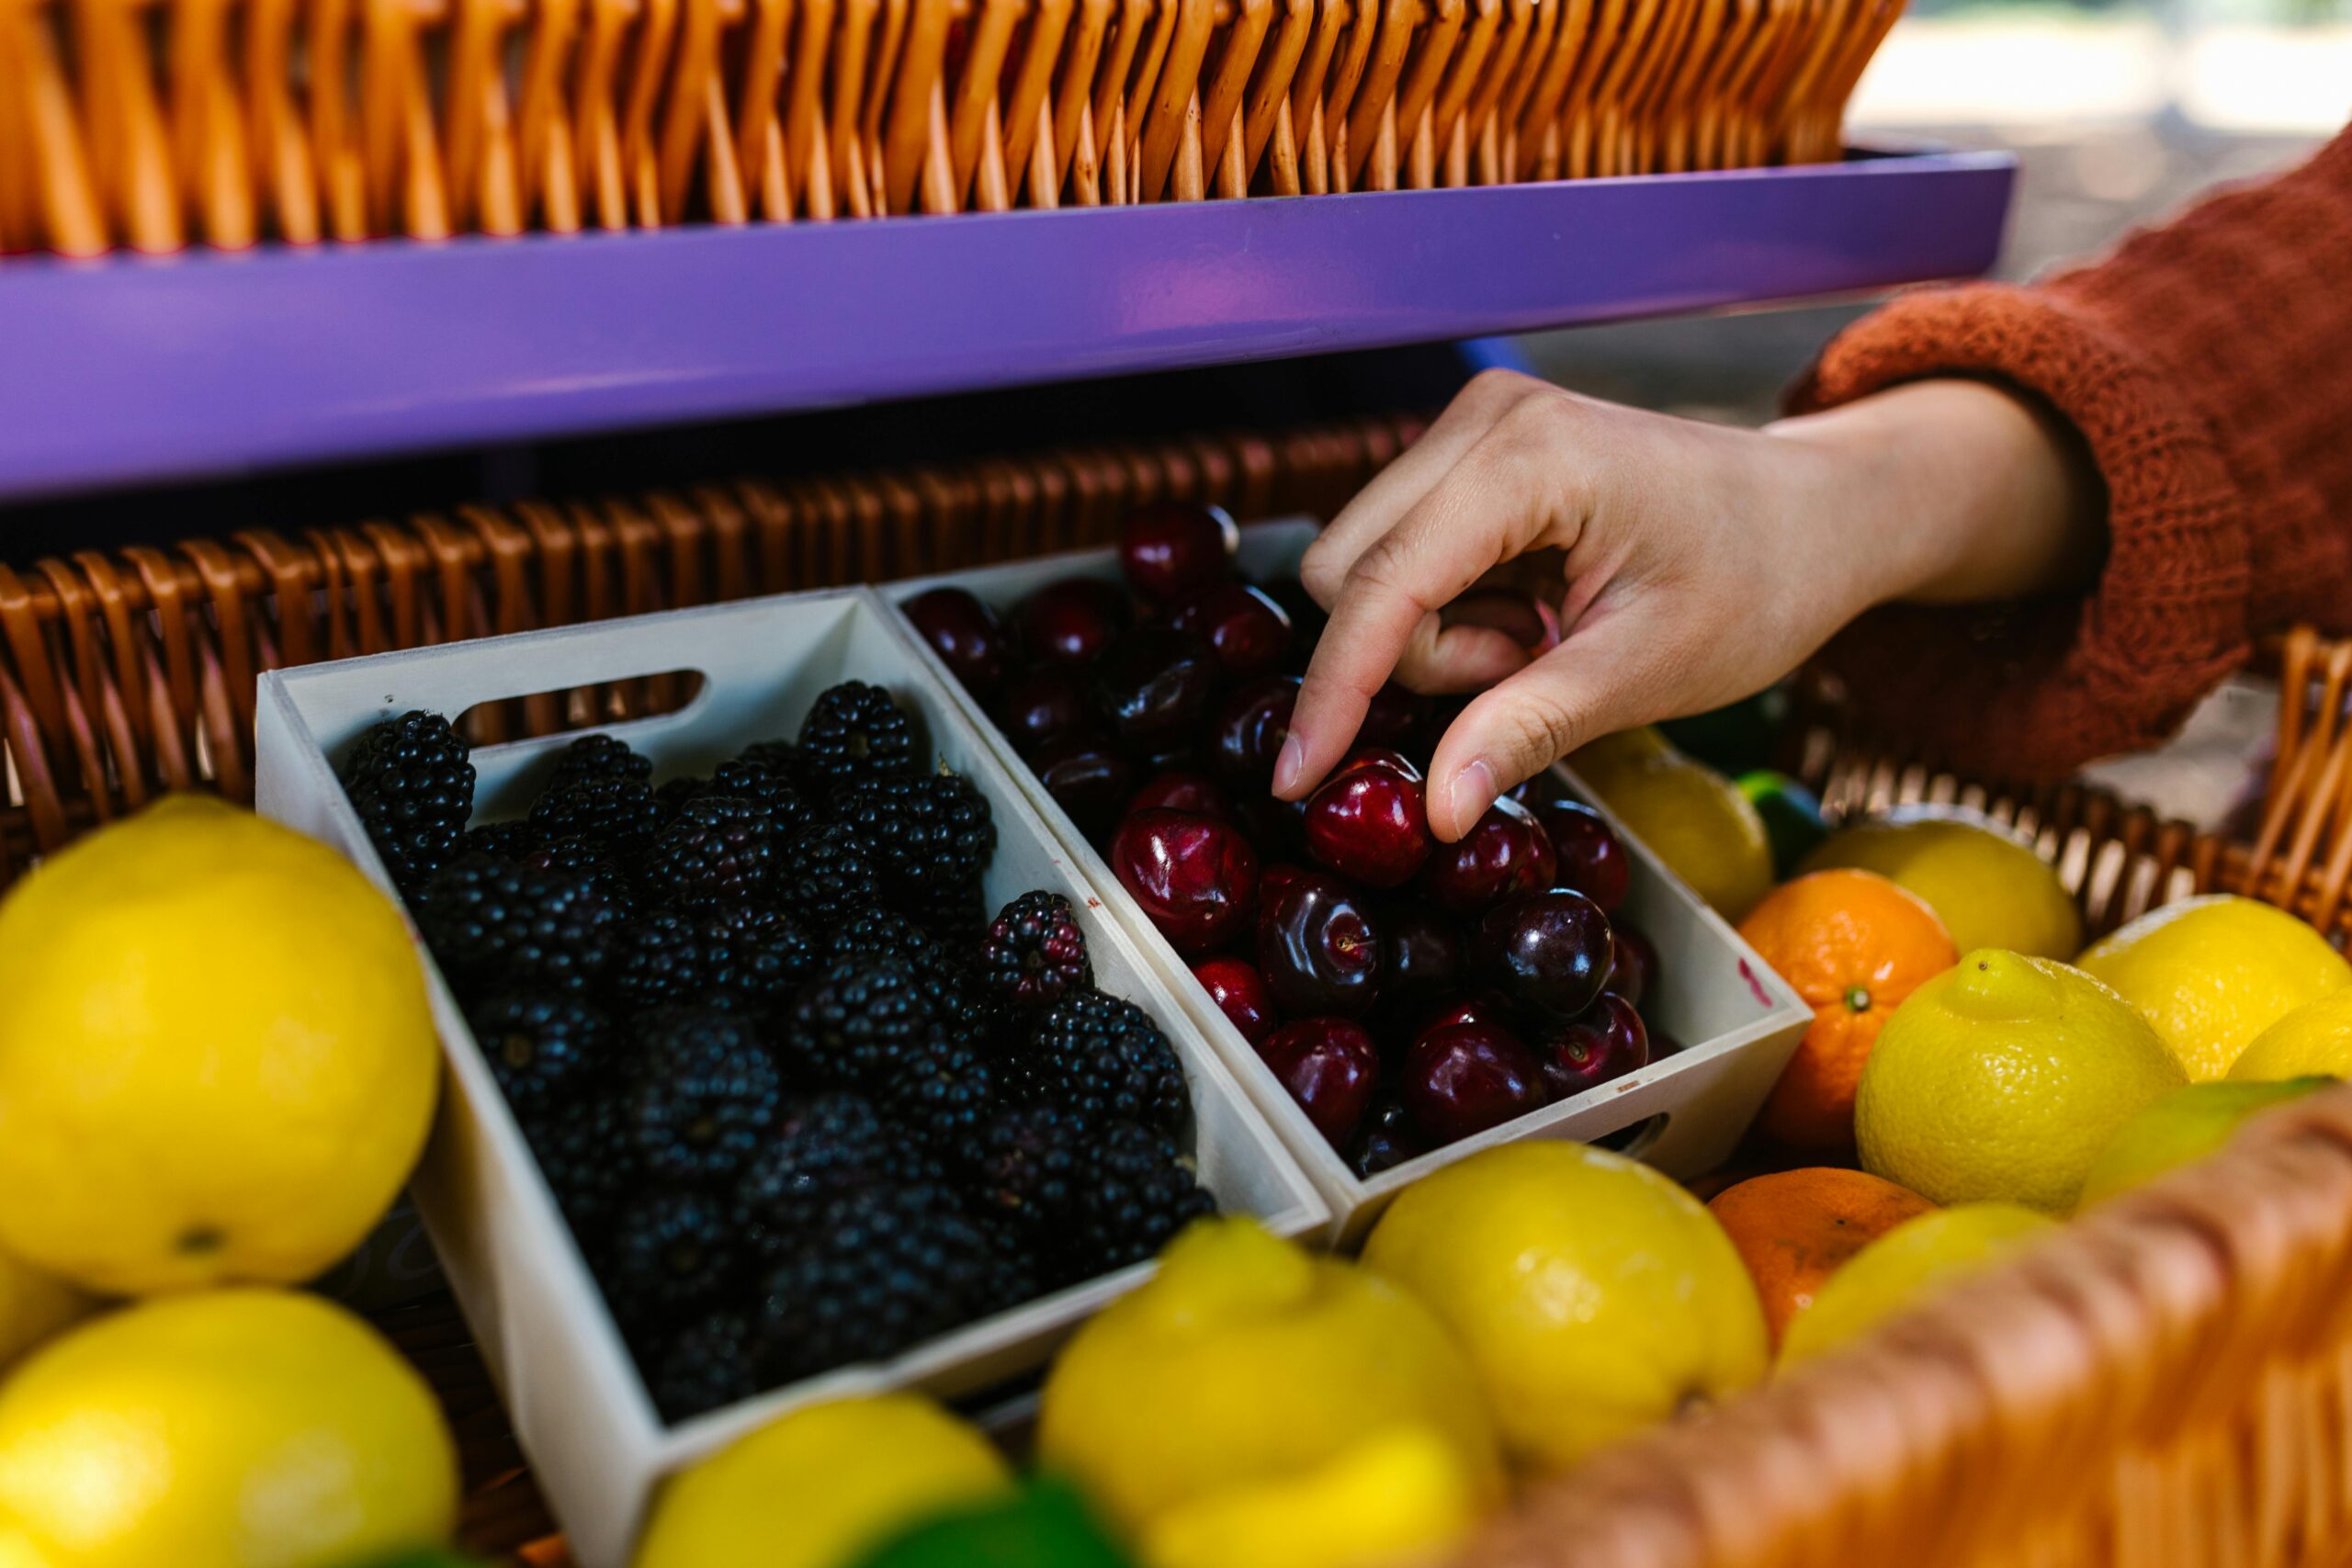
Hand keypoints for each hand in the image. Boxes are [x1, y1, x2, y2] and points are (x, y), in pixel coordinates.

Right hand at [1276, 369, 2102, 840]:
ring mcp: (1473, 427)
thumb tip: (1435, 811)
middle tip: (1527, 670)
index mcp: (1529, 456)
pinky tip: (1534, 612)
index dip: (1334, 690)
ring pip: (1368, 569)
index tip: (1296, 779)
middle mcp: (1482, 419)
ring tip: (1544, 639)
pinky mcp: (1472, 453)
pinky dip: (1453, 611)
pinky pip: (1404, 557)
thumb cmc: (1757, 582)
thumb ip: (1527, 731)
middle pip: (1350, 572)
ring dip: (1438, 637)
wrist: (1816, 515)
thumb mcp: (1647, 673)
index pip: (1381, 586)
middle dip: (1415, 656)